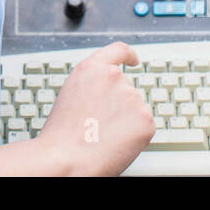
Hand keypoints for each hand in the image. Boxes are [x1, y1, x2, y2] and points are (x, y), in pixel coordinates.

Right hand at [34, 42, 155, 175]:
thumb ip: (92, 84)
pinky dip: (135, 136)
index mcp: (92, 68)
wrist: (68, 159)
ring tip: (102, 136)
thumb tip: (108, 93)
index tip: (134, 61)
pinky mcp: (146, 119)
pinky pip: (144, 127)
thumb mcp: (70, 94)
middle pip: (126, 88)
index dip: (128, 55)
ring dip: (125, 121)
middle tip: (102, 124)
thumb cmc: (62, 135)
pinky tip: (116, 144)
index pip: (118, 51)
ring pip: (135, 109)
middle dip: (119, 105)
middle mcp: (114, 77)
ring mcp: (132, 97)